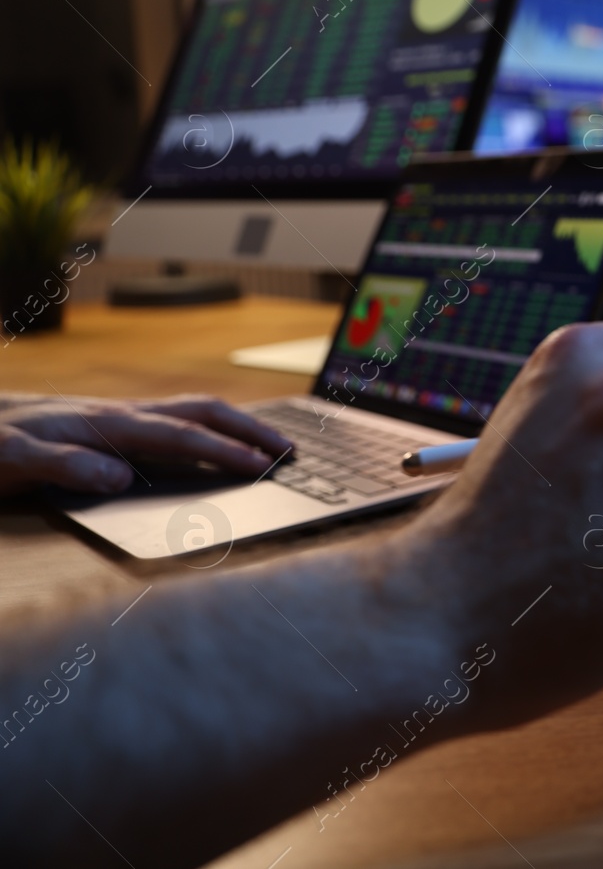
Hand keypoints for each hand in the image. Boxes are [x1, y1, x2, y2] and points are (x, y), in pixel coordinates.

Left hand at [0, 394, 293, 495]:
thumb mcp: (14, 460)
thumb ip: (66, 466)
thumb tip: (121, 477)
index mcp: (106, 423)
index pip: (180, 435)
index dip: (224, 450)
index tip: (261, 466)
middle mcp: (120, 414)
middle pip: (202, 411)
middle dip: (250, 428)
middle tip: (290, 448)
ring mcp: (119, 417)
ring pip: (192, 411)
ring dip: (236, 424)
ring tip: (270, 442)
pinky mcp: (114, 425)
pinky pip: (175, 421)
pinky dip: (209, 428)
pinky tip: (217, 442)